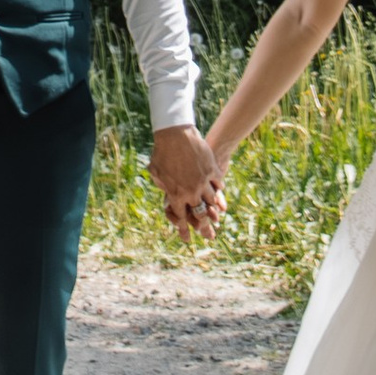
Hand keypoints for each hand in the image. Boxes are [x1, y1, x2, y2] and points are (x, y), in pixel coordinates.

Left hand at [150, 124, 222, 241]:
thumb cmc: (161, 153)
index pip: (181, 218)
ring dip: (214, 209)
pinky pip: (218, 184)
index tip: (187, 239)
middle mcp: (191, 192)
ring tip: (217, 216)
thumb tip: (166, 193)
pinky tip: (219, 191)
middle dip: (204, 227)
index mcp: (175, 195)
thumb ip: (162, 186)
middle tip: (208, 235)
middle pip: (200, 214)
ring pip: (212, 201)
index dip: (183, 231)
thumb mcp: (156, 172)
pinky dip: (219, 189)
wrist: (175, 135)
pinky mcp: (212, 170)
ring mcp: (203, 181)